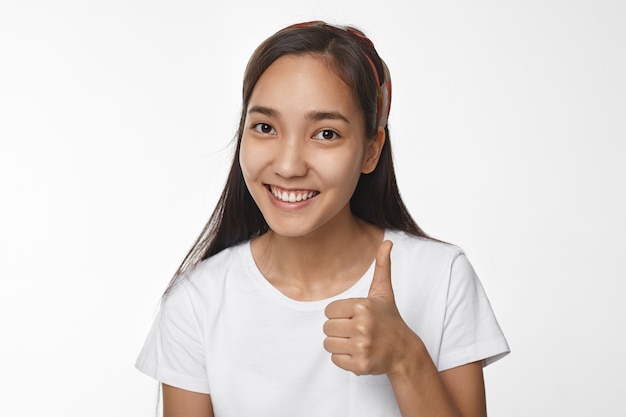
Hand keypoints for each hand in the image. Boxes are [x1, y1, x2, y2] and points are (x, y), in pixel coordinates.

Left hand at [323, 240, 418, 375]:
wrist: (404, 350)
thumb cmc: (389, 319)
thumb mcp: (384, 292)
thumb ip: (382, 266)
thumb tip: (387, 241)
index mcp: (362, 306)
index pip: (328, 311)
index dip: (338, 314)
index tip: (353, 316)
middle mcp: (362, 326)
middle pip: (326, 328)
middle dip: (338, 329)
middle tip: (355, 330)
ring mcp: (362, 347)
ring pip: (328, 344)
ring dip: (339, 344)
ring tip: (356, 341)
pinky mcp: (360, 365)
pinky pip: (335, 360)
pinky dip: (343, 358)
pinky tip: (358, 353)